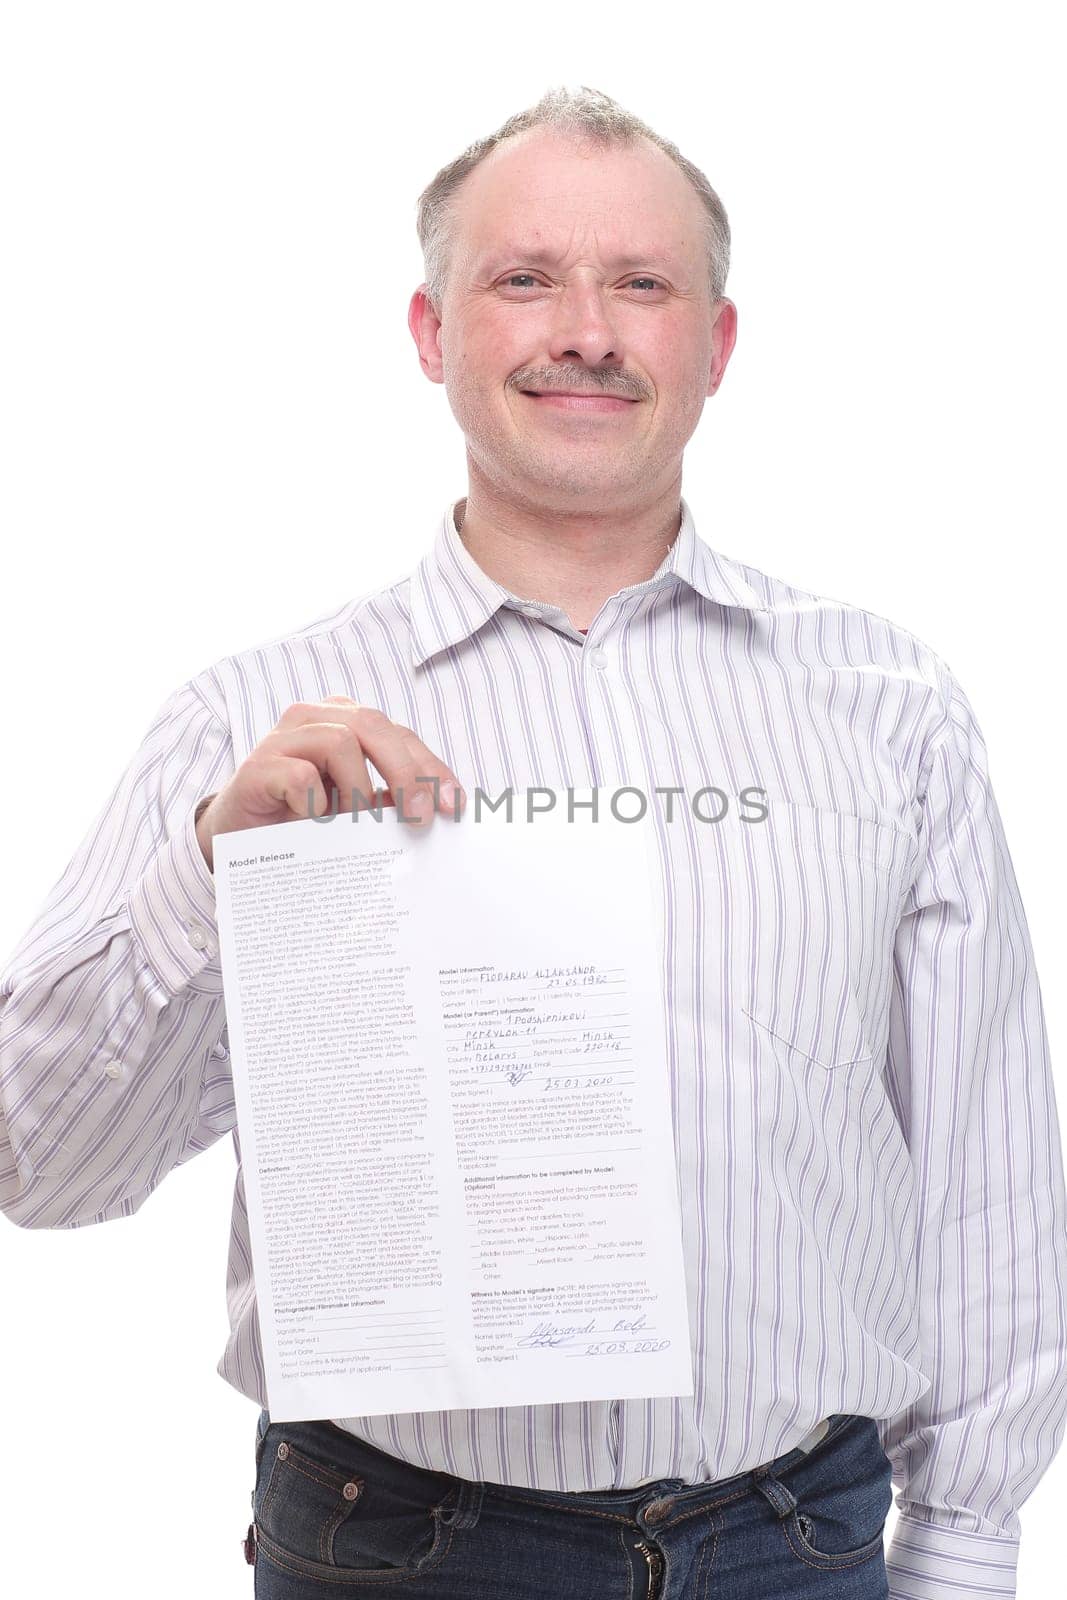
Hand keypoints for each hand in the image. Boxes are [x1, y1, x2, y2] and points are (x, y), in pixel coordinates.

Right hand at [194, 696, 463, 870]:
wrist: (237, 839)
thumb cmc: (303, 818)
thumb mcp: (355, 809)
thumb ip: (390, 801)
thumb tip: (438, 813)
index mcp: (346, 721)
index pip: (400, 735)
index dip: (430, 768)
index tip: (453, 805)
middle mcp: (315, 718)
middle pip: (374, 725)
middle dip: (407, 771)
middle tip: (422, 817)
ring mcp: (283, 738)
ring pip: (341, 742)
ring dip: (358, 790)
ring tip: (358, 825)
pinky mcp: (258, 766)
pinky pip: (301, 775)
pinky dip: (317, 803)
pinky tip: (315, 823)